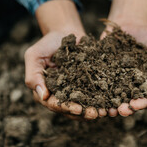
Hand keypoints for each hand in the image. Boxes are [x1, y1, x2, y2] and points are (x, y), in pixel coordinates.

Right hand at [24, 0, 101, 119]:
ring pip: (84, 105)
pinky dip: (103, 99)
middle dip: (84, 112)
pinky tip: (113, 102)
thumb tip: (42, 96)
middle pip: (71, 109)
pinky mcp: (87, 85)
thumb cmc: (46, 43)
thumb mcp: (34, 55)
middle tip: (96, 114)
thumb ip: (33, 75)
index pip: (54, 104)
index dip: (66, 108)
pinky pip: (95, 95)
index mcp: (46, 91)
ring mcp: (74, 91)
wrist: (65, 32)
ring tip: (107, 111)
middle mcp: (60, 95)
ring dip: (95, 109)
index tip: (78, 109)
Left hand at [103, 0, 146, 116]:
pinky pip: (98, 84)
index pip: (145, 100)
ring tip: (108, 110)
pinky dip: (97, 91)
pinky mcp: (102, 73)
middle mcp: (130, 87)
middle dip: (126, 108)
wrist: (132, 24)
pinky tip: (95, 95)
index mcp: (146, 87)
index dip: (141, 104)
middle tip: (121, 110)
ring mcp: (115, 81)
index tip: (136, 105)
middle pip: (128, 103)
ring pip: (113, 98)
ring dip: (111, 105)